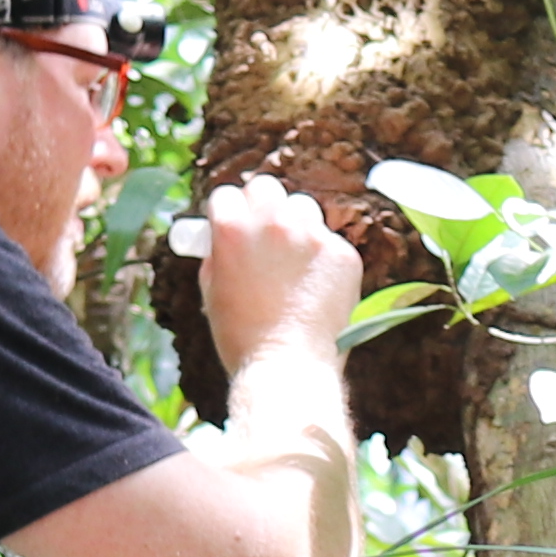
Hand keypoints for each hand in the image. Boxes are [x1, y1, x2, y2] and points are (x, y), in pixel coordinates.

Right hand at [193, 173, 365, 371]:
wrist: (288, 369)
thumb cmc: (242, 339)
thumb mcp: (212, 291)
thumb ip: (218, 254)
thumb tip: (223, 237)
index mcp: (232, 228)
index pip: (227, 195)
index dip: (228, 212)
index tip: (232, 225)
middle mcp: (274, 223)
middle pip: (267, 187)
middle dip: (261, 205)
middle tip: (263, 232)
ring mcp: (313, 236)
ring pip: (303, 209)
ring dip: (295, 226)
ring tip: (292, 262)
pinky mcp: (343, 254)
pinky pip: (329, 241)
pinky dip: (321, 258)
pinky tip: (315, 287)